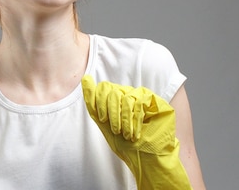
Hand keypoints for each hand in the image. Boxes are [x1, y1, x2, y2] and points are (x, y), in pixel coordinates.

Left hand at [81, 75, 190, 189]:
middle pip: (113, 91)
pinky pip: (140, 102)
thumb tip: (85, 78)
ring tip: (126, 135)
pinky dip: (135, 120)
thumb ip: (93, 103)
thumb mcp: (104, 124)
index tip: (103, 119)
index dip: (99, 103)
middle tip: (115, 130)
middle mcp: (127, 94)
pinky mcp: (154, 100)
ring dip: (124, 120)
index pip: (103, 88)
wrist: (146, 159)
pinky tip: (135, 133)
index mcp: (115, 99)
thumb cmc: (125, 144)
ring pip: (125, 98)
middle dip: (111, 113)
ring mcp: (141, 96)